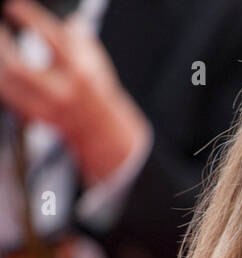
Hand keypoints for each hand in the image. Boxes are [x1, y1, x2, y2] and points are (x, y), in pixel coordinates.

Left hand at [0, 0, 148, 185]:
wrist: (99, 127)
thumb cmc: (94, 89)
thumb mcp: (95, 60)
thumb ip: (78, 38)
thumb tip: (69, 20)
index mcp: (80, 74)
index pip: (53, 40)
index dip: (29, 18)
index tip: (14, 6)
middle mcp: (62, 93)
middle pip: (18, 69)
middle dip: (2, 45)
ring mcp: (46, 107)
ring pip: (8, 84)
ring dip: (1, 62)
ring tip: (2, 48)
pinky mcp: (34, 116)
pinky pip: (9, 96)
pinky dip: (4, 80)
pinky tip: (4, 68)